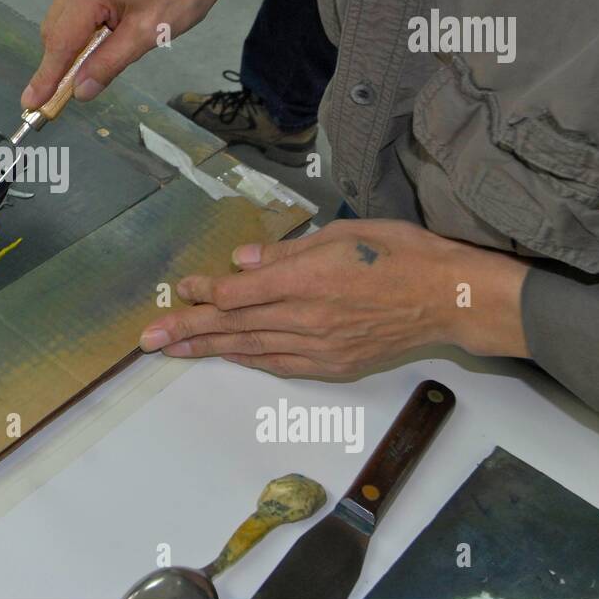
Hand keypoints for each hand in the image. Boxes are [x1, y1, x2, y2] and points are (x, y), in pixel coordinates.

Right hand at [23, 0, 292, 109]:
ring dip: (73, 45)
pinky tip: (103, 35)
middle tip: (67, 95)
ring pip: (62, 18)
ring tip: (101, 57)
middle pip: (55, 29)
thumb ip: (109, 64)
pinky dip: (81, 27)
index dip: (47, 76)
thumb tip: (80, 91)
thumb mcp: (149, 34)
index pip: (61, 41)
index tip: (31, 103)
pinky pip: (72, 5)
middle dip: (61, 62)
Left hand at [138, 219, 530, 377]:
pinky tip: (227, 358)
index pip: (237, 292)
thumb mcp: (342, 234)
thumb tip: (242, 262)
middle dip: (186, 331)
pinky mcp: (335, 364)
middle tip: (148, 339)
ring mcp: (320, 346)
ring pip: (251, 349)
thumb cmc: (400, 253)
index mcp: (306, 279)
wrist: (449, 298)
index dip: (204, 292)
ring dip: (208, 350)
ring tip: (173, 352)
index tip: (181, 288)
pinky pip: (281, 364)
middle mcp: (306, 318)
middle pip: (234, 325)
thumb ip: (287, 253)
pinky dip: (250, 360)